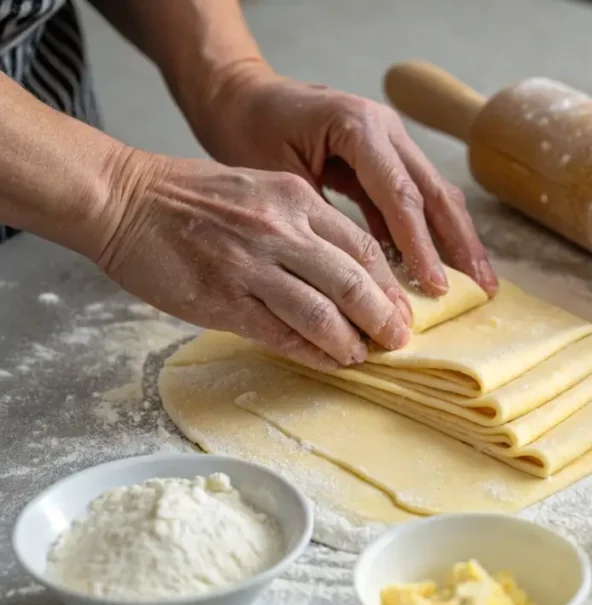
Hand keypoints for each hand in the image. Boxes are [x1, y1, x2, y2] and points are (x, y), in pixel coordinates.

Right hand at [97, 152, 413, 370]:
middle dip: (383, 318)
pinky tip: (327, 362)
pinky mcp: (223, 299)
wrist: (122, 199)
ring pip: (322, 314)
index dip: (390, 283)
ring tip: (362, 356)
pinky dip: (311, 353)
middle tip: (398, 340)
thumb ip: (304, 224)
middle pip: (353, 282)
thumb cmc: (191, 197)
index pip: (362, 246)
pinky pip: (280, 334)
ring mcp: (251, 266)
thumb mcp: (261, 189)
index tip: (403, 307)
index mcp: (295, 198)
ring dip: (350, 342)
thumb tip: (347, 270)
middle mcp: (280, 230)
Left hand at [193, 68, 497, 297]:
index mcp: (359, 126)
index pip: (401, 195)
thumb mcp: (280, 179)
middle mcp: (386, 127)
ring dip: (457, 239)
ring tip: (480, 281)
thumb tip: (362, 278)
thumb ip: (325, 220)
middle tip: (482, 287)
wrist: (241, 96)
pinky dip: (429, 232)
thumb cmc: (249, 131)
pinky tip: (441, 266)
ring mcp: (392, 138)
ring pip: (435, 194)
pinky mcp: (387, 154)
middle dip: (461, 244)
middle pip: (435, 192)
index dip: (422, 246)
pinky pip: (415, 197)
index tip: (436, 288)